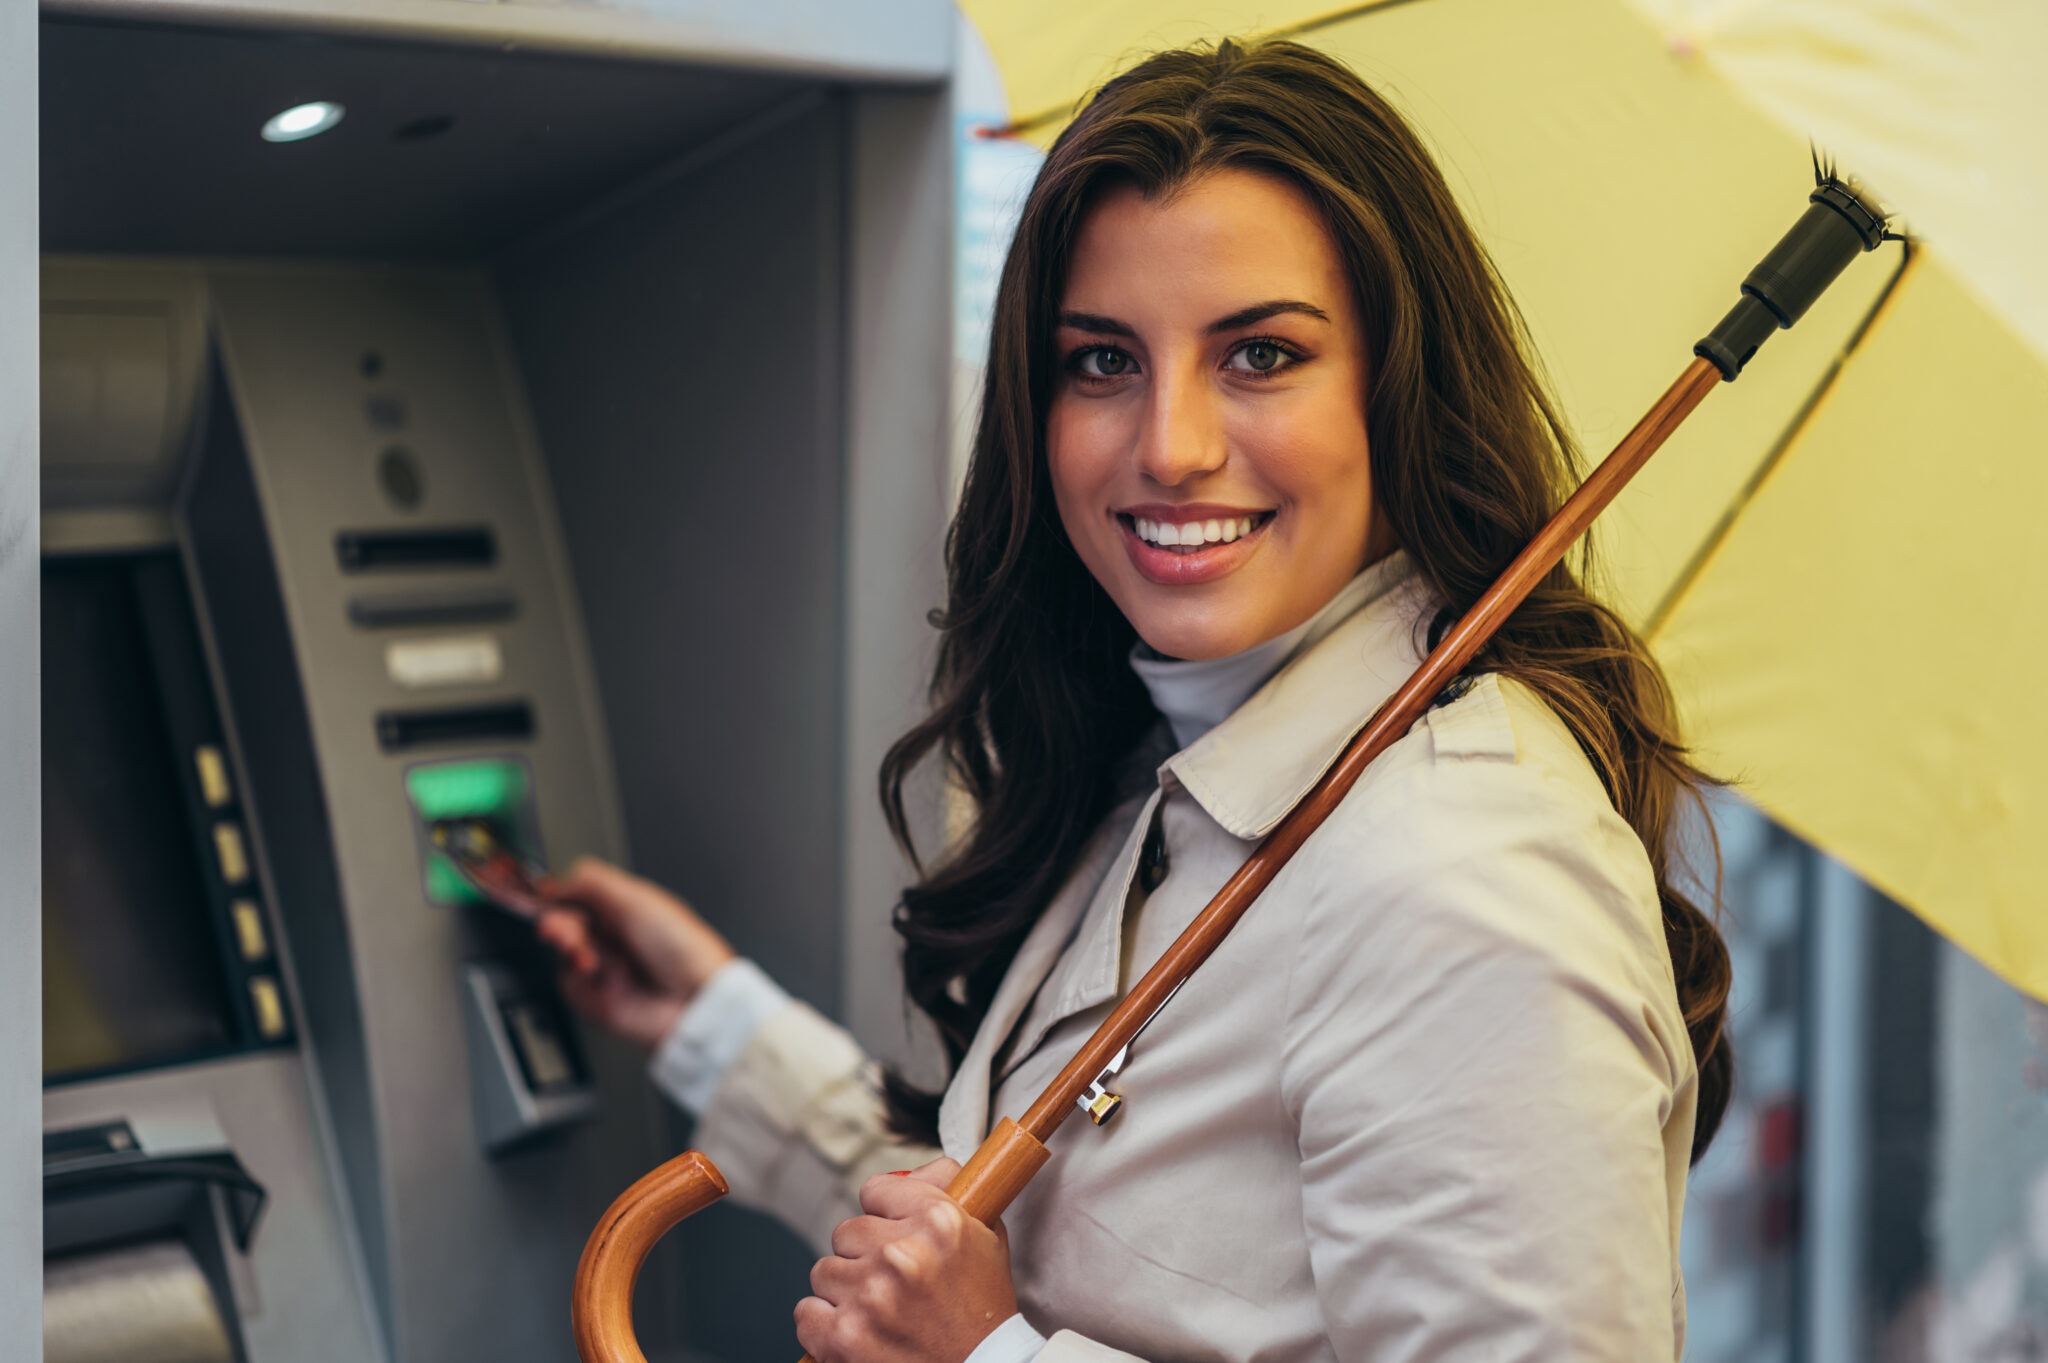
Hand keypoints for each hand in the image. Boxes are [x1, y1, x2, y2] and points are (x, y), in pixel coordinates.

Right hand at [532, 857, 735, 1049]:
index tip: (541, 895)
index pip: (581, 897)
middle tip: (556, 926)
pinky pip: (569, 983)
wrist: (693, 998)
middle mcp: (615, 937)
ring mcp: (606, 967)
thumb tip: (557, 882)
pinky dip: (576, 977)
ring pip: (564, 951)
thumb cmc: (681, 947)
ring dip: (568, 947)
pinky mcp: (598, 998)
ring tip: (583, 952)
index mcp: (627, 909)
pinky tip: (592, 973)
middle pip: (567, 923)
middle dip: (558, 921)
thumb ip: (593, 883)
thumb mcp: (636, 900)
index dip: (559, 896)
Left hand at [795, 1159, 1017, 1362]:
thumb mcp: (984, 1236)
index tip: (894, 1234)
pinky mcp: (844, 1336)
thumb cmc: (983, 1308)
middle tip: (892, 1284)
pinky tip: (855, 1330)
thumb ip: (946, 1187)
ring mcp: (870, 1296)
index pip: (875, 1190)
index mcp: (937, 1221)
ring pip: (825, 1271)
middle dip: (865, 1257)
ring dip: (846, 1291)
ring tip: (878, 1312)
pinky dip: (824, 1325)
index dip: (884, 1215)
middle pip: (846, 1232)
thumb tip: (908, 1170)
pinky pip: (806, 1312)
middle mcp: (901, 1254)